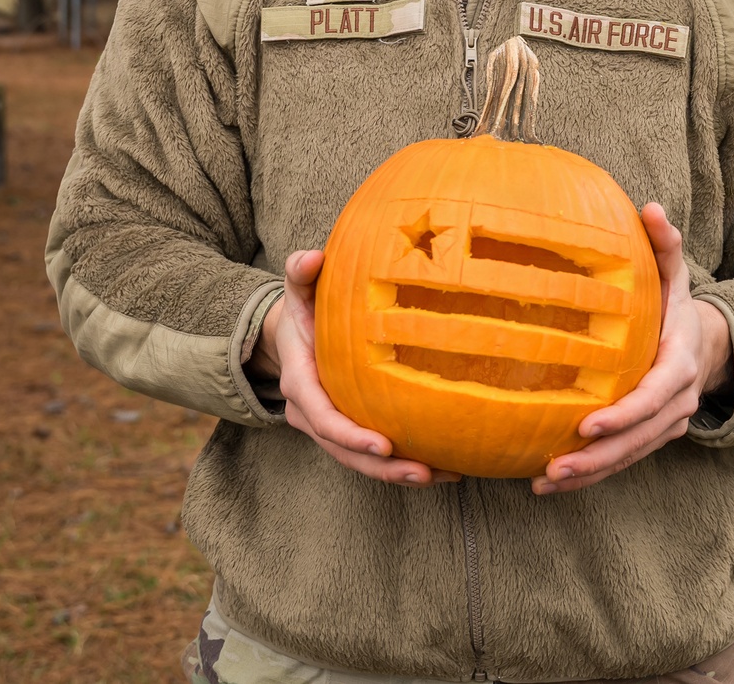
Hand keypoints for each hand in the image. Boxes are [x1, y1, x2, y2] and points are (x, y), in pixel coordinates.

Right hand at [250, 249, 460, 486]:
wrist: (291, 336)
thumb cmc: (303, 310)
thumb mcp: (298, 289)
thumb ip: (301, 273)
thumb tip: (312, 257)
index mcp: (300, 381)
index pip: (322, 416)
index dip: (350, 434)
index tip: (383, 444)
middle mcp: (309, 412)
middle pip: (343, 450)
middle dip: (381, 466)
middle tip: (421, 472)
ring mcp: (326, 426)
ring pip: (359, 461)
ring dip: (397, 473)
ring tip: (440, 476)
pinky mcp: (346, 430)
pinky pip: (372, 455)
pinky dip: (403, 464)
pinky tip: (443, 468)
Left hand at [531, 203, 731, 494]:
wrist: (706, 344)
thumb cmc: (676, 305)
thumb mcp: (675, 274)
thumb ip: (664, 245)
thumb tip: (652, 207)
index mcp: (678, 364)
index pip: (653, 396)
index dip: (625, 414)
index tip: (589, 424)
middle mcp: (676, 403)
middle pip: (638, 438)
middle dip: (599, 456)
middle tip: (557, 463)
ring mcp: (666, 425)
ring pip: (629, 457)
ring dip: (590, 473)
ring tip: (546, 480)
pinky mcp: (651, 438)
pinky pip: (622, 462)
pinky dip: (591, 475)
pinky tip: (548, 482)